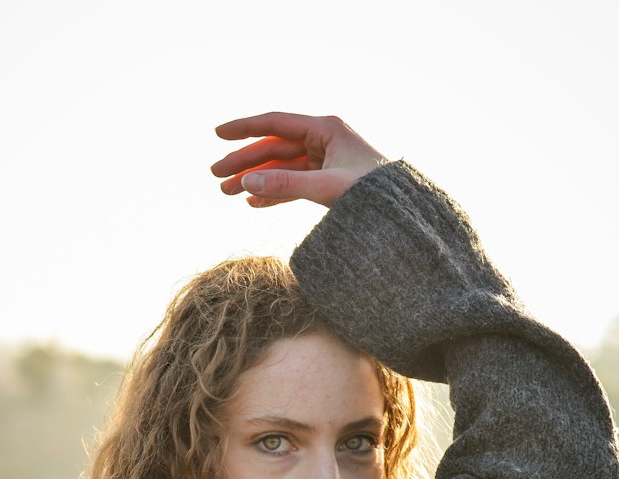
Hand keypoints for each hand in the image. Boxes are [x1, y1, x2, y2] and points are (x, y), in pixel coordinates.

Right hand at [211, 112, 387, 208]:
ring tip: (227, 193)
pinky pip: (293, 184)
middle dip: (244, 161)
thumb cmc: (374, 195)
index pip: (276, 124)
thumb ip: (287, 185)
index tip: (218, 134)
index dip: (245, 129)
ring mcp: (324, 161)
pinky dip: (273, 192)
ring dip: (255, 178)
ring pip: (281, 167)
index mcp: (326, 128)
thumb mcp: (327, 188)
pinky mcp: (327, 182)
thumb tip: (248, 181)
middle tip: (215, 175)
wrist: (403, 214)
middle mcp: (323, 140)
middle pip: (274, 147)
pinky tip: (253, 201)